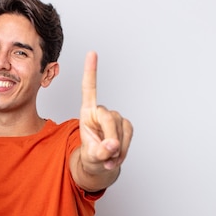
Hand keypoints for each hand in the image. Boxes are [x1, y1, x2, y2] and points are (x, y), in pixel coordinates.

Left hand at [79, 51, 132, 173]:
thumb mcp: (90, 155)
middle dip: (111, 138)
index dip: (91, 71)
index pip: (89, 89)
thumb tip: (112, 145)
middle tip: (108, 154)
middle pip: (110, 119)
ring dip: (117, 149)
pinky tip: (116, 156)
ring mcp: (116, 118)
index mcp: (87, 113)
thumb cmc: (91, 155)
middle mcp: (101, 112)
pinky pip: (128, 136)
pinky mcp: (126, 125)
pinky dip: (124, 150)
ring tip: (108, 158)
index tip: (92, 52)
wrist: (101, 163)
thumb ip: (98, 151)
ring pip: (121, 131)